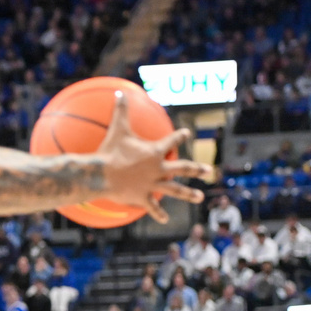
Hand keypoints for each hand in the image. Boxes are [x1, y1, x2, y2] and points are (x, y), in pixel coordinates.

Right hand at [98, 92, 211, 222]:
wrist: (102, 174)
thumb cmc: (110, 151)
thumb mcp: (117, 128)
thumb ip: (120, 110)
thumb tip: (119, 91)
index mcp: (155, 152)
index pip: (172, 141)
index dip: (180, 136)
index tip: (187, 134)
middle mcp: (158, 169)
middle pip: (182, 168)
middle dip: (196, 168)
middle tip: (208, 170)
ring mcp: (152, 185)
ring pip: (174, 190)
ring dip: (188, 193)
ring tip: (199, 196)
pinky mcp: (142, 198)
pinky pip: (152, 207)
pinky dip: (158, 213)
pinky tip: (165, 219)